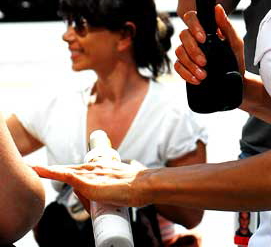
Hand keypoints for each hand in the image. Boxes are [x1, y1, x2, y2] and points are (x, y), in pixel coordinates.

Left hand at [32, 160, 147, 207]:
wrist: (143, 186)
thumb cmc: (133, 191)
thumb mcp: (113, 191)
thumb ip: (99, 191)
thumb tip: (82, 194)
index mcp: (99, 171)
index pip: (76, 172)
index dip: (62, 172)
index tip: (49, 171)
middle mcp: (93, 169)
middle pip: (68, 171)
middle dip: (49, 171)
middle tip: (33, 168)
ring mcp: (91, 174)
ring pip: (65, 173)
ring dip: (48, 171)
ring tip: (34, 169)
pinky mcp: (90, 182)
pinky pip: (67, 176)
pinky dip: (53, 173)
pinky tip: (41, 171)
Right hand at [175, 4, 244, 83]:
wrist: (235, 80)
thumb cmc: (235, 57)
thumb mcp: (235, 42)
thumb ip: (226, 25)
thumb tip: (217, 8)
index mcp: (205, 28)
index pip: (191, 17)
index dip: (193, 26)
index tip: (202, 38)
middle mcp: (194, 38)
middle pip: (183, 35)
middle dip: (193, 50)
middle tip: (204, 62)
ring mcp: (187, 51)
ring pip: (179, 51)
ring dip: (190, 64)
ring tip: (203, 74)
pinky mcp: (184, 65)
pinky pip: (177, 66)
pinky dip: (186, 73)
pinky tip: (196, 79)